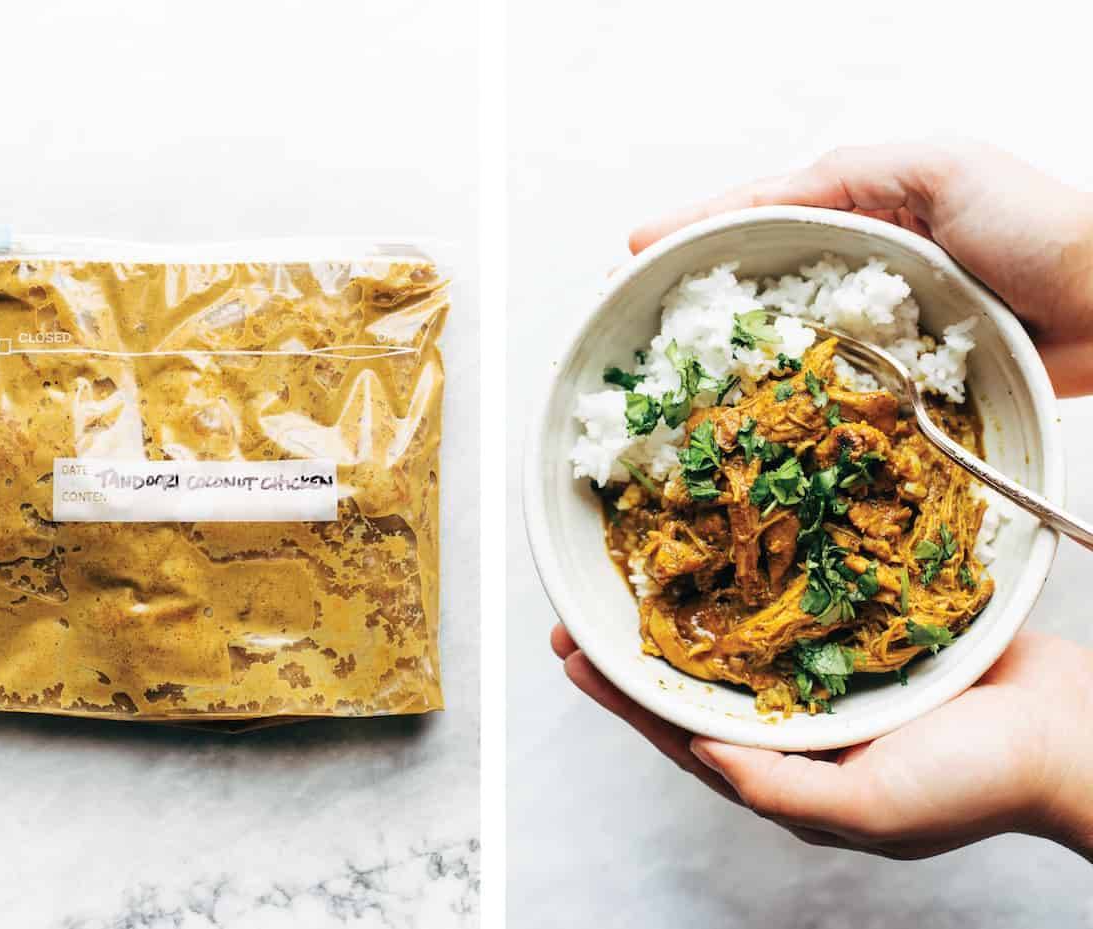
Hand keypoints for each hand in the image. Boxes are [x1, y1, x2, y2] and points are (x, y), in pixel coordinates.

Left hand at [553, 623, 1092, 859]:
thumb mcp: (871, 808)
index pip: (683, 735)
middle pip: (699, 687)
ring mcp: (830, 680)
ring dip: (688, 616)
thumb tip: (700, 755)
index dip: (624, 701)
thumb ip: (781, 787)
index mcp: (790, 774)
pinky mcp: (863, 639)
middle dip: (637, 655)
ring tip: (638, 581)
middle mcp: (799, 728)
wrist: (1073, 734)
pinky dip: (756, 588)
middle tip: (580, 615)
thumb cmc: (979, 783)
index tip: (573, 660)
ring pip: (740, 644)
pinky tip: (728, 560)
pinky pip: (795, 610)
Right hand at [630, 141, 1092, 396]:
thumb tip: (759, 200)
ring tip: (671, 367)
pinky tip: (748, 408)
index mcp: (862, 207)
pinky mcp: (899, 375)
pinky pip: (829, 382)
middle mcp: (860, 265)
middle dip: (697, 296)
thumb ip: (848, 176)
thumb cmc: (1039, 224)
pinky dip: (786, 393)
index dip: (695, 231)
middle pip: (759, 278)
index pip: (760, 214)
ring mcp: (876, 323)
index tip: (635, 252)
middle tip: (636, 316)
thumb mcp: (937, 169)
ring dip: (729, 351)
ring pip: (785, 335)